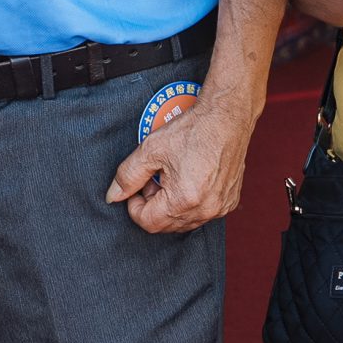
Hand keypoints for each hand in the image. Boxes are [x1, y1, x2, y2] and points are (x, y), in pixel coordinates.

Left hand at [106, 89, 259, 234]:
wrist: (227, 117)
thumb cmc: (192, 130)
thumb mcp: (150, 150)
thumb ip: (127, 176)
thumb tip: (112, 196)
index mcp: (184, 200)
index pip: (148, 222)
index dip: (135, 206)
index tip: (137, 187)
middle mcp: (205, 209)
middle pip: (166, 225)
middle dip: (153, 205)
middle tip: (154, 178)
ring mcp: (220, 207)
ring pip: (184, 221)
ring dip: (170, 206)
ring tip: (170, 177)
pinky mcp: (230, 201)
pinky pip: (202, 213)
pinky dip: (190, 203)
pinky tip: (188, 179)